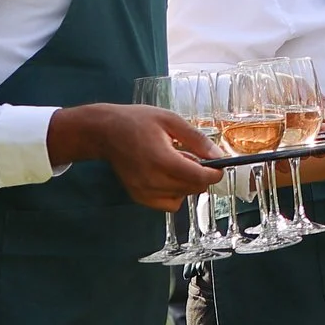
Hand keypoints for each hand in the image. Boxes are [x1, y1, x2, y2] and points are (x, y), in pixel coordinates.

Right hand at [45, 103, 221, 210]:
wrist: (105, 131)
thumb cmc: (138, 120)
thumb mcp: (171, 120)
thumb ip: (196, 139)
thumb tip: (218, 155)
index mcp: (162, 159)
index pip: (198, 177)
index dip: (215, 173)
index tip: (219, 165)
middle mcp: (152, 180)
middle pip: (192, 189)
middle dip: (201, 175)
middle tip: (193, 156)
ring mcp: (143, 192)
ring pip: (181, 197)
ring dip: (187, 184)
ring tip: (177, 163)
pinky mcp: (138, 197)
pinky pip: (166, 204)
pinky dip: (174, 193)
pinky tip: (168, 176)